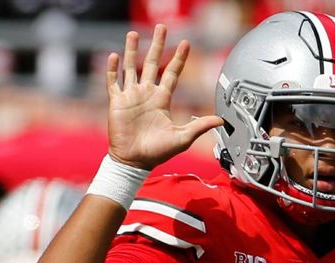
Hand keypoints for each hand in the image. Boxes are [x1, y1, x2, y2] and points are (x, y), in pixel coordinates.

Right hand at [105, 25, 223, 170]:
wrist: (134, 162)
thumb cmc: (157, 152)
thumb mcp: (183, 137)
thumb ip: (200, 126)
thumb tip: (221, 120)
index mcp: (162, 100)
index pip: (172, 73)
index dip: (178, 59)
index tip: (185, 43)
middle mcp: (146, 94)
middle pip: (152, 63)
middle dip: (157, 45)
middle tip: (161, 27)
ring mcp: (131, 97)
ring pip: (131, 68)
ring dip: (132, 51)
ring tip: (133, 34)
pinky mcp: (117, 103)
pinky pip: (113, 82)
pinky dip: (113, 69)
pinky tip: (114, 55)